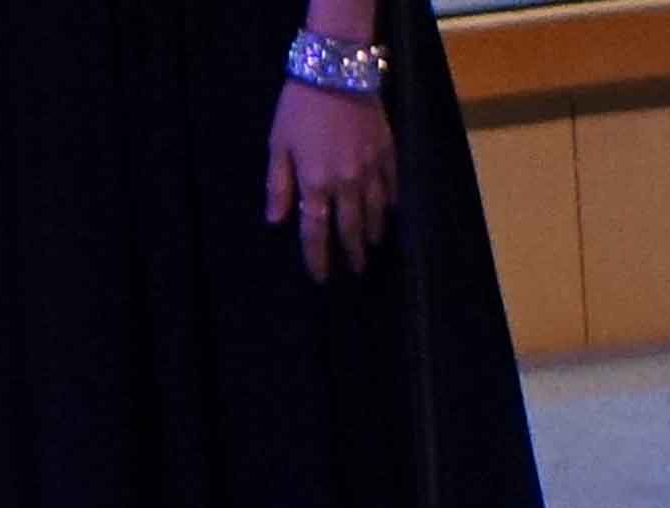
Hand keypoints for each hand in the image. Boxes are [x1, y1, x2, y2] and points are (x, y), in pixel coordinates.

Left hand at [265, 80, 398, 282]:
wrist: (336, 69)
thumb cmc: (299, 107)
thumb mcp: (277, 146)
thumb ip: (278, 185)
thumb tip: (276, 221)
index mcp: (316, 183)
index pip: (316, 231)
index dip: (318, 257)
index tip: (321, 277)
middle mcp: (346, 182)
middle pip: (350, 227)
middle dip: (352, 251)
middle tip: (356, 270)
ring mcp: (371, 167)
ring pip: (376, 209)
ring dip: (374, 231)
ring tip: (373, 245)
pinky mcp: (387, 149)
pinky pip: (393, 184)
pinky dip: (393, 201)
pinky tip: (393, 211)